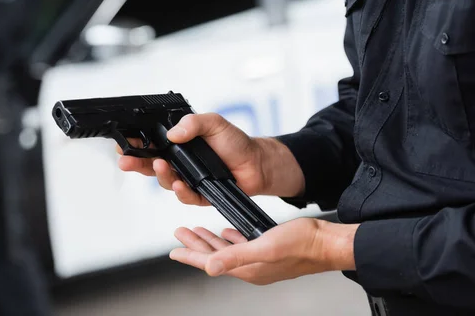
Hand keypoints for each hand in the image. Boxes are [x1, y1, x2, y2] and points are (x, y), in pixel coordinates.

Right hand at [117, 113, 304, 205]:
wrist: (257, 164)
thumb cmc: (236, 143)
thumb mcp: (214, 123)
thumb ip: (193, 123)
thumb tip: (173, 133)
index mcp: (179, 144)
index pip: (151, 145)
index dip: (135, 145)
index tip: (122, 144)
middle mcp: (180, 163)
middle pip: (150, 165)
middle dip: (135, 163)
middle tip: (125, 160)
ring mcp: (188, 179)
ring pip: (164, 181)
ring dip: (159, 175)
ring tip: (160, 166)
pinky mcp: (199, 195)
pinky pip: (184, 196)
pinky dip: (180, 191)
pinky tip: (179, 184)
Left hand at [169, 219, 357, 284]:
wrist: (327, 243)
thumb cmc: (301, 245)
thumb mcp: (264, 247)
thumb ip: (235, 257)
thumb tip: (209, 267)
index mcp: (247, 269)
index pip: (210, 263)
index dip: (190, 255)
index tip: (173, 251)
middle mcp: (251, 266)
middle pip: (215, 256)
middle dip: (196, 244)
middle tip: (181, 233)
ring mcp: (260, 259)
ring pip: (227, 250)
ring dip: (211, 240)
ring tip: (197, 231)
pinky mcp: (269, 250)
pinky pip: (243, 245)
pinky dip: (231, 239)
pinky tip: (227, 232)